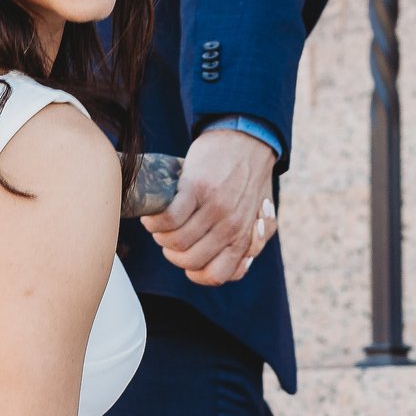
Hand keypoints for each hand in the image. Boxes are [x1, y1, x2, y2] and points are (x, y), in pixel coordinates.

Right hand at [153, 125, 276, 287]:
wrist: (247, 139)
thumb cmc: (249, 180)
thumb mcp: (261, 217)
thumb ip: (252, 244)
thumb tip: (242, 262)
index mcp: (244, 237)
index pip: (214, 276)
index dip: (193, 271)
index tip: (187, 253)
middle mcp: (230, 226)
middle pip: (187, 260)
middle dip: (171, 251)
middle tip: (169, 234)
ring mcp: (214, 207)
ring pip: (175, 241)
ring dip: (159, 235)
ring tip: (160, 222)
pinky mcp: (197, 187)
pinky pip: (169, 217)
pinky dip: (155, 220)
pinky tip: (154, 213)